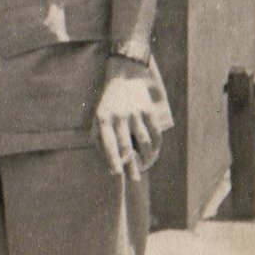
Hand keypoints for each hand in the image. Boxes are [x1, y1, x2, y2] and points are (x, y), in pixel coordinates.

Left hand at [93, 57, 164, 180]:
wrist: (124, 75)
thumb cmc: (108, 102)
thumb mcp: (97, 115)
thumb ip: (98, 137)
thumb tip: (107, 161)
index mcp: (103, 117)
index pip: (108, 143)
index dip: (113, 159)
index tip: (117, 173)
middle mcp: (118, 116)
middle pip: (127, 145)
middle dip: (131, 164)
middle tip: (135, 178)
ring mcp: (134, 112)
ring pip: (143, 141)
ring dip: (147, 157)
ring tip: (147, 166)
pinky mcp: (148, 110)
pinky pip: (155, 132)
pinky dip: (156, 145)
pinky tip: (155, 153)